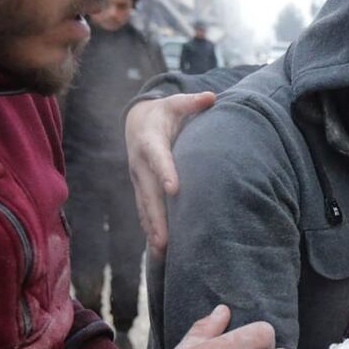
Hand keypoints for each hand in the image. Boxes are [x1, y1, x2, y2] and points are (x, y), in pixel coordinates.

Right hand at [125, 92, 215, 253]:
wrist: (137, 121)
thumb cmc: (164, 113)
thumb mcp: (176, 103)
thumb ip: (193, 102)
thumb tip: (211, 97)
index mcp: (150, 141)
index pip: (158, 158)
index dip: (165, 172)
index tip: (174, 189)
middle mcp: (140, 164)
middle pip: (149, 192)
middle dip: (157, 216)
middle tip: (166, 239)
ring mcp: (139, 180)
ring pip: (145, 207)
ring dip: (152, 229)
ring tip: (162, 252)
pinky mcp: (141, 190)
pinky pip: (144, 212)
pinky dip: (150, 230)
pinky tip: (159, 251)